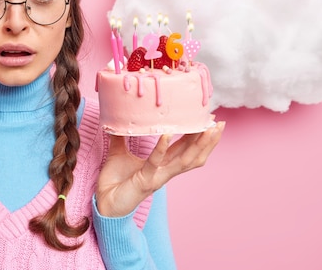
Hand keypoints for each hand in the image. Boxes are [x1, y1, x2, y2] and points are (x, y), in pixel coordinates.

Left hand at [96, 121, 224, 216]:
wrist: (103, 203)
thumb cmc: (114, 181)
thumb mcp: (118, 153)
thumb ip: (120, 137)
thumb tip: (116, 118)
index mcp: (162, 164)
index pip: (185, 148)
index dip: (197, 135)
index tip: (208, 119)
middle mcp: (164, 172)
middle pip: (193, 155)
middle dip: (208, 140)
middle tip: (219, 123)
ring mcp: (158, 177)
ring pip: (185, 161)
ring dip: (198, 145)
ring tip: (207, 128)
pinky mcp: (145, 181)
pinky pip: (155, 163)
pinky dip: (161, 147)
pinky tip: (167, 134)